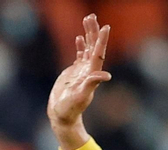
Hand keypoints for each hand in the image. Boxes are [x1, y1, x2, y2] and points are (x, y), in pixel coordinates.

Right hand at [47, 14, 111, 149]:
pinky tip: (79, 37)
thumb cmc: (70, 109)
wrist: (62, 116)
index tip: (105, 27)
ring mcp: (82, 70)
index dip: (102, 40)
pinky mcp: (74, 72)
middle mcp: (89, 70)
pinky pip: (79, 55)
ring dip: (88, 34)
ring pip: (88, 48)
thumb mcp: (81, 96)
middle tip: (92, 16)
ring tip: (88, 19)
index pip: (98, 53)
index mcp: (91, 74)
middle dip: (94, 31)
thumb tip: (106, 75)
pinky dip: (81, 46)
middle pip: (94, 47)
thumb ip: (92, 84)